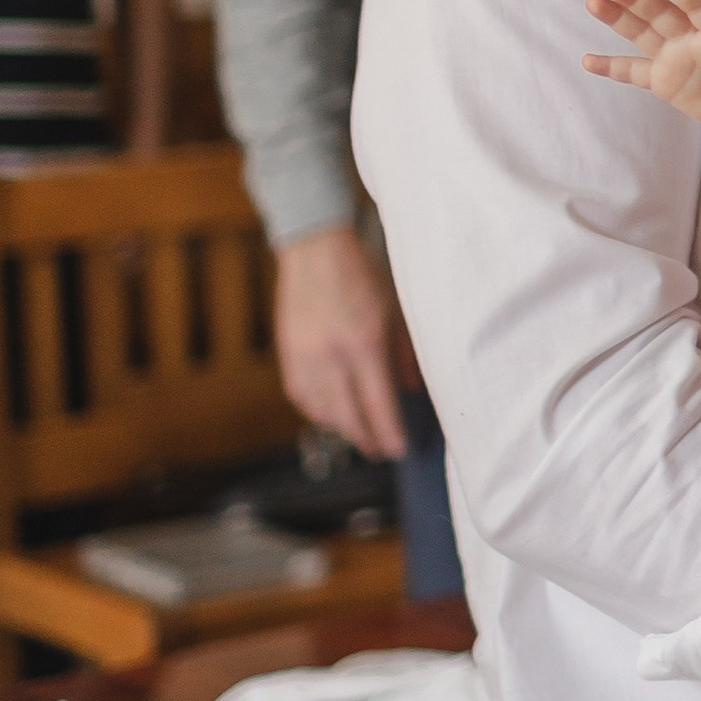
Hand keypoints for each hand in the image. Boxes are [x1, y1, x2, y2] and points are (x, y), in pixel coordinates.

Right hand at [273, 224, 411, 458]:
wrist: (315, 249)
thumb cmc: (360, 274)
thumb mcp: (395, 310)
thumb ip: (405, 354)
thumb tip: (413, 390)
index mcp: (363, 345)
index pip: (378, 405)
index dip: (389, 433)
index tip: (398, 450)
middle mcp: (331, 358)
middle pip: (348, 417)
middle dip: (366, 439)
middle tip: (381, 451)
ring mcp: (305, 358)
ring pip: (322, 412)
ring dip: (342, 429)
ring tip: (360, 434)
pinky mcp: (287, 355)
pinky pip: (301, 397)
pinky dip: (318, 411)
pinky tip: (331, 414)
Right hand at [585, 0, 700, 127]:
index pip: (700, 6)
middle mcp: (692, 36)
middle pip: (661, 13)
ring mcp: (674, 55)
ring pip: (642, 32)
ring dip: (618, 18)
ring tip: (593, 0)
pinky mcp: (663, 79)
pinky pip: (634, 71)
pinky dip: (612, 67)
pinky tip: (587, 60)